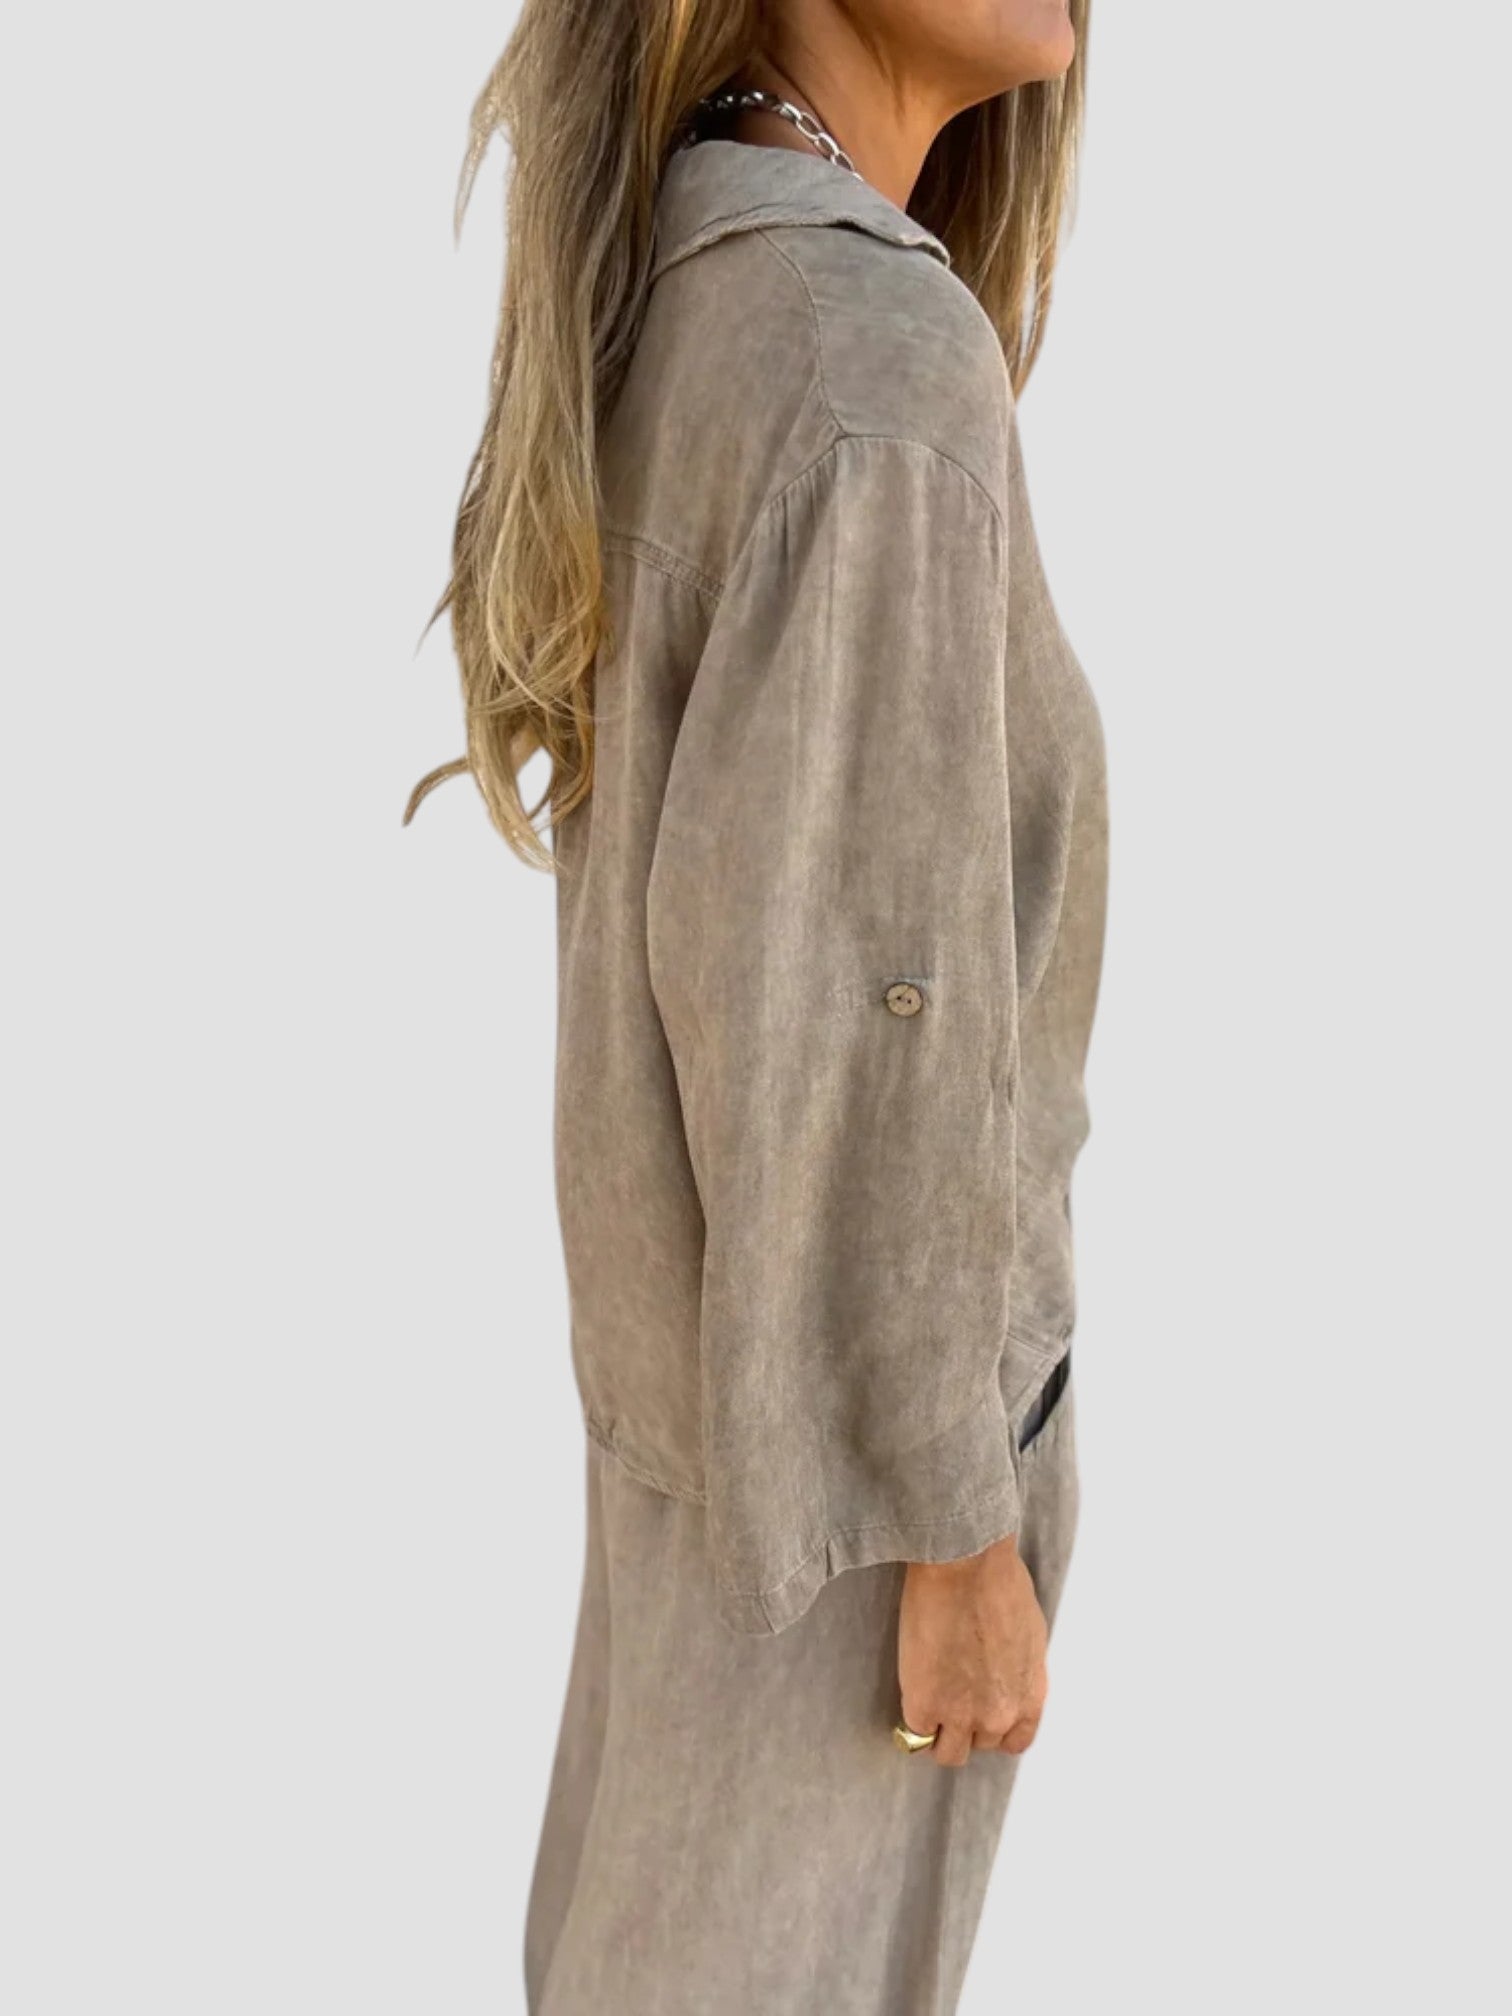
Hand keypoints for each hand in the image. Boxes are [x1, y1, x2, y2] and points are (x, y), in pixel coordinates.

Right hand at [898, 1533, 1047, 1765]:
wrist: (966, 1565)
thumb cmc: (998, 1580)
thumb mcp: (1027, 1633)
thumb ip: (1017, 1667)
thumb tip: (1002, 1672)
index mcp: (1030, 1695)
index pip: (1015, 1741)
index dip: (994, 1729)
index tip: (979, 1713)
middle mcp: (1000, 1714)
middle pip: (978, 1745)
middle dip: (964, 1724)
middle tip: (948, 1695)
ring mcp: (962, 1715)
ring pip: (946, 1753)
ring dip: (936, 1732)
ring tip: (926, 1704)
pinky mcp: (925, 1705)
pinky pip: (914, 1732)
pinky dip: (911, 1717)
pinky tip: (910, 1691)